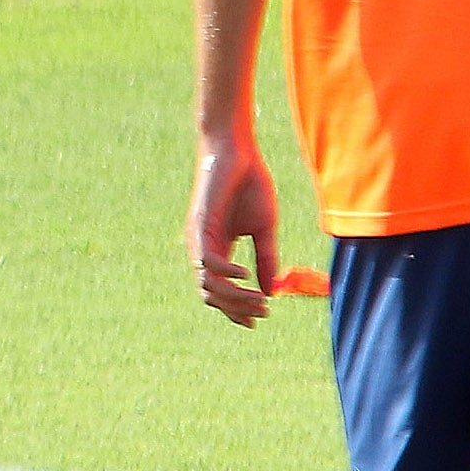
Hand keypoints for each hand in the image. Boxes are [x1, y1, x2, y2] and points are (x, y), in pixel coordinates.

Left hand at [190, 139, 281, 324]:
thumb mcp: (264, 229)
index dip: (236, 310)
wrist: (238, 151)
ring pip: (208, 284)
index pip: (220, 292)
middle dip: (237, 309)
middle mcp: (204, 249)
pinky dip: (226, 274)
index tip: (259, 319)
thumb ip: (265, 259)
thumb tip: (270, 291)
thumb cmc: (250, 185)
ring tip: (258, 300)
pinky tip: (246, 275)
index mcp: (218, 251)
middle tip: (261, 312)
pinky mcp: (200, 225)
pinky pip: (208, 261)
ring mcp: (199, 238)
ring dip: (233, 298)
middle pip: (211, 295)